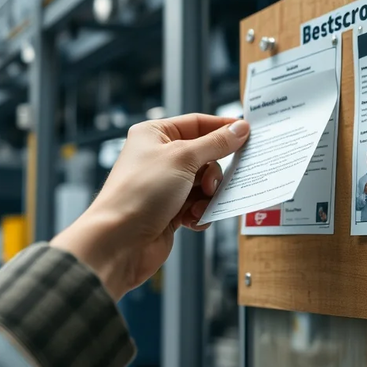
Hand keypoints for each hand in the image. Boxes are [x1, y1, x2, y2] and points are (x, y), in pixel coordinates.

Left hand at [53, 114, 249, 299]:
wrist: (119, 242)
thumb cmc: (140, 193)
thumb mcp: (183, 158)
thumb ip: (216, 143)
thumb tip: (240, 128)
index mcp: (155, 135)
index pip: (197, 123)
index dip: (222, 128)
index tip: (247, 134)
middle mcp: (159, 157)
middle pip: (205, 156)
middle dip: (212, 173)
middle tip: (210, 185)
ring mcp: (165, 185)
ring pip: (204, 183)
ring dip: (207, 196)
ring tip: (197, 206)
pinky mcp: (170, 211)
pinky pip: (199, 206)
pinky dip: (200, 213)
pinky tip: (191, 220)